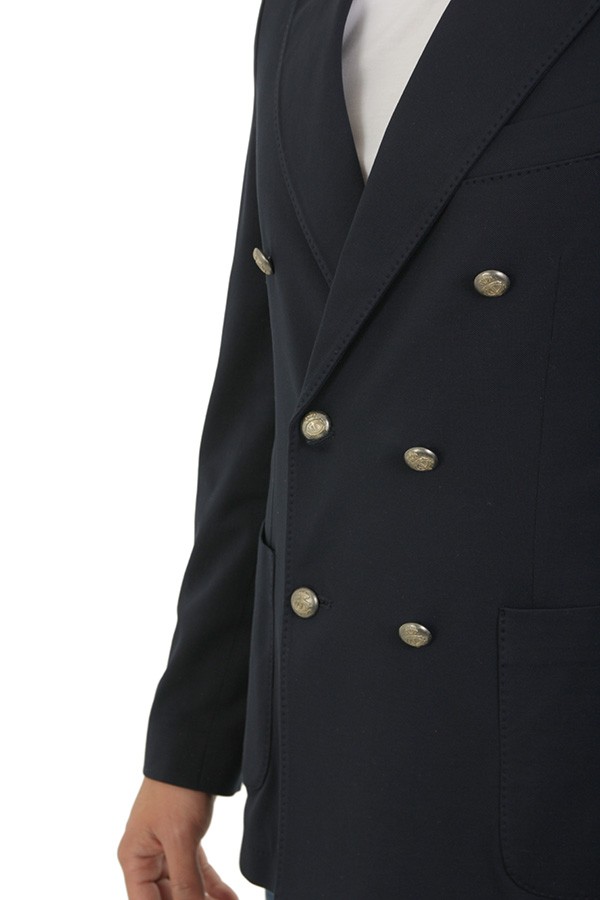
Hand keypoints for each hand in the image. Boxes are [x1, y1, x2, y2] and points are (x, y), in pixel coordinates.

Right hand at [117, 776, 238, 898]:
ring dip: (205, 899)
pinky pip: (196, 872)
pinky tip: (228, 897)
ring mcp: (165, 849)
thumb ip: (185, 881)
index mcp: (134, 858)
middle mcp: (146, 857)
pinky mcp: (184, 840)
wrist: (194, 752)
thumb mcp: (180, 839)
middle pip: (167, 897)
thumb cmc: (176, 790)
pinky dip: (212, 887)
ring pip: (184, 887)